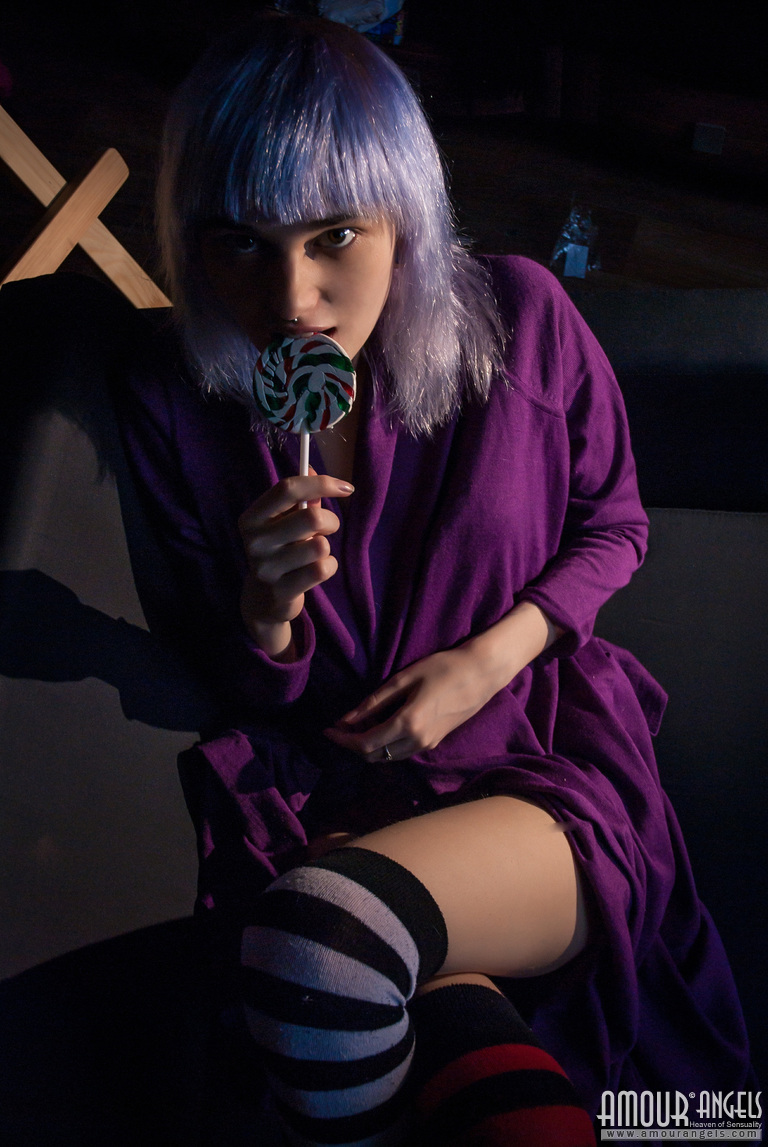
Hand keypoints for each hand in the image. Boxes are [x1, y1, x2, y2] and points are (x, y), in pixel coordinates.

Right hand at [238, 470, 352, 657]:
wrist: (264, 599)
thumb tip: (311, 467)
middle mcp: (255, 541)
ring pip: (320, 546)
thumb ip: (298, 497)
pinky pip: (322, 570)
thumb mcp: (283, 521)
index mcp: (252, 518)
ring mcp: (266, 568)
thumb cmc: (279, 550)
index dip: (321, 483)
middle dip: (331, 521)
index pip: (287, 488)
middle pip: (311, 517)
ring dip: (326, 547)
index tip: (346, 487)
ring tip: (314, 553)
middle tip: (328, 528)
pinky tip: (318, 570)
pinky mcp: (282, 591)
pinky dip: (329, 566)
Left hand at [324, 645, 502, 760]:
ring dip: (369, 745)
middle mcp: (417, 741)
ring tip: (359, 722)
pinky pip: (401, 751)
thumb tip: (346, 720)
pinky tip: (381, 724)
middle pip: (374, 756)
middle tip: (341, 725)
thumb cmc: (442, 668)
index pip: (365, 744)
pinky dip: (385, 743)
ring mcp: (427, 744)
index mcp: (408, 724)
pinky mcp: (434, 742)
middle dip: (352, 745)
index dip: (342, 740)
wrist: (481, 673)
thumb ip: (373, 702)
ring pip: (387, 757)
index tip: (327, 729)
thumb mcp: (403, 679)